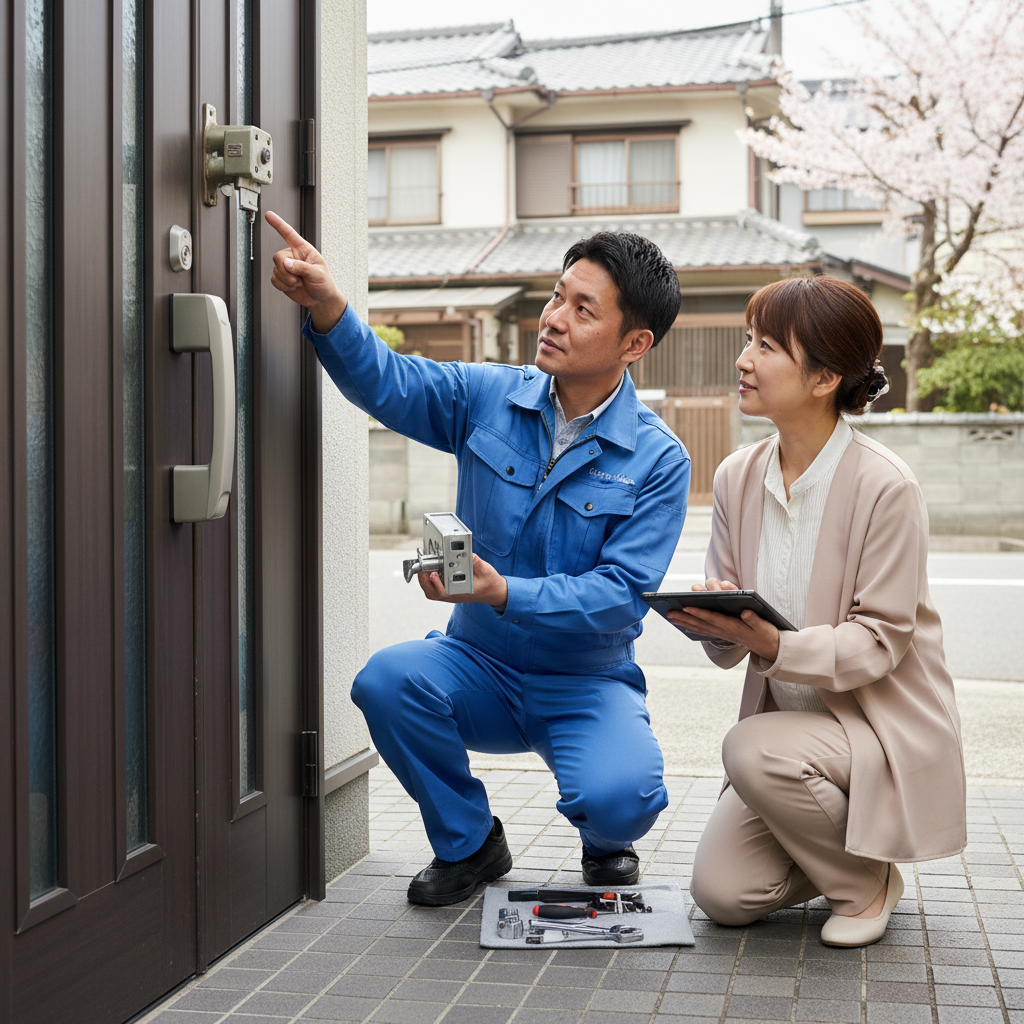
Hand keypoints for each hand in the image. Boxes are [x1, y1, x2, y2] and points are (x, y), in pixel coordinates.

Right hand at [266, 210, 346, 331]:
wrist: (321, 300)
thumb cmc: (324, 283)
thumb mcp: (318, 274)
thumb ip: (302, 267)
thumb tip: (286, 263)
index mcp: (303, 250)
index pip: (289, 234)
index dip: (278, 224)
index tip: (269, 215)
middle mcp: (293, 256)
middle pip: (278, 257)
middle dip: (286, 270)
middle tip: (299, 279)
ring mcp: (286, 267)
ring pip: (276, 270)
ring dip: (287, 281)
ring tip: (299, 283)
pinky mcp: (282, 278)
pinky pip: (274, 280)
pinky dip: (284, 286)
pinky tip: (293, 287)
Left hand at [416, 553, 508, 609]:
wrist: (494, 591)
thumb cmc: (490, 582)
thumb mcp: (485, 570)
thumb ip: (476, 562)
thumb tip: (467, 554)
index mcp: (462, 592)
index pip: (444, 591)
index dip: (436, 583)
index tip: (433, 573)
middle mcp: (454, 595)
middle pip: (433, 593)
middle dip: (425, 581)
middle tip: (423, 567)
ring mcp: (451, 595)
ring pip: (432, 593)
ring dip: (425, 582)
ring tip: (423, 569)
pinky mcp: (450, 592)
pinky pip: (435, 590)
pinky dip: (429, 582)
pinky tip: (429, 571)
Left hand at [666, 578, 780, 661]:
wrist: (769, 648)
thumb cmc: (766, 633)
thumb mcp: (764, 625)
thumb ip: (754, 619)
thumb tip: (745, 611)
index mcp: (733, 627)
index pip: (713, 618)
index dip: (699, 612)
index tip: (686, 607)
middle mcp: (724, 631)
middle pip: (701, 623)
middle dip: (684, 617)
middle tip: (669, 612)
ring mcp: (722, 633)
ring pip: (699, 627)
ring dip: (684, 622)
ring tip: (671, 616)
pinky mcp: (722, 634)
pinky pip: (703, 630)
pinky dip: (692, 626)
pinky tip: (683, 624)